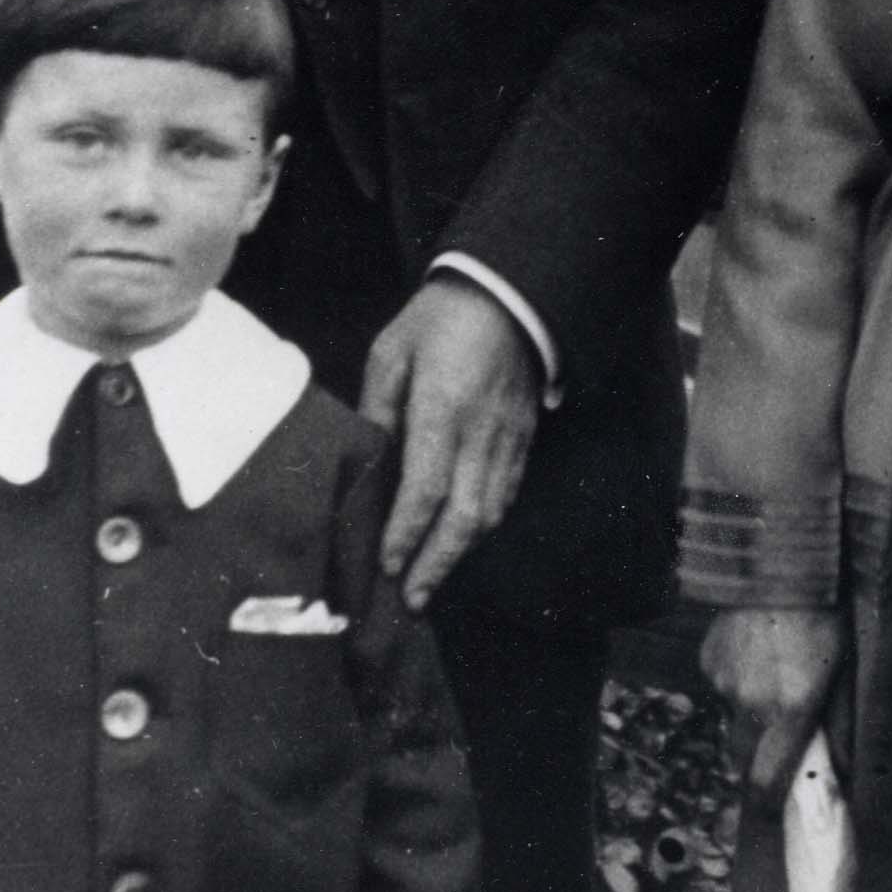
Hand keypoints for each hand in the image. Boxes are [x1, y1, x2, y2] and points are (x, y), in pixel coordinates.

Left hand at [365, 277, 540, 610]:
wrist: (508, 294)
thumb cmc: (440, 319)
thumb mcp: (391, 351)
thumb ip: (377, 407)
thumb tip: (366, 462)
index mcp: (443, 408)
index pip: (425, 487)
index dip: (405, 533)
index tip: (385, 564)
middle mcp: (481, 433)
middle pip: (464, 516)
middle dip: (436, 563)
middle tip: (410, 598)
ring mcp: (508, 439)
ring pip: (490, 513)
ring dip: (460, 553)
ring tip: (430, 581)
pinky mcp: (524, 439)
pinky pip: (507, 494)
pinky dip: (483, 526)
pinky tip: (461, 542)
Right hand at [699, 606, 844, 810]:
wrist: (781, 562)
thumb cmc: (825, 619)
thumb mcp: (845, 675)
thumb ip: (840, 731)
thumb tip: (841, 774)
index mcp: (790, 711)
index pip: (765, 783)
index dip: (766, 805)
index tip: (774, 810)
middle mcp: (750, 703)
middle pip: (743, 760)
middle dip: (759, 762)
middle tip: (781, 744)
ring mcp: (723, 682)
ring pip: (733, 721)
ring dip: (750, 717)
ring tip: (774, 677)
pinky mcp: (708, 661)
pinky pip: (721, 689)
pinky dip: (737, 684)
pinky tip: (756, 653)